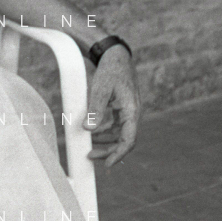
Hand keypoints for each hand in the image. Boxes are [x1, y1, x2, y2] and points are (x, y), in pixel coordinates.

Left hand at [85, 46, 139, 166]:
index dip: (119, 154)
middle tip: (90, 156)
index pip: (128, 140)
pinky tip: (92, 133)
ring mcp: (127, 111)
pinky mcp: (121, 108)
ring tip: (89, 147)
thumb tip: (89, 129)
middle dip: (109, 151)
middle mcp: (132, 114)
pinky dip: (104, 131)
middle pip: (123, 140)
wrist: (115, 55)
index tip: (107, 165)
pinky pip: (114, 125)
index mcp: (132, 111)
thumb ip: (96, 109)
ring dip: (105, 142)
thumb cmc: (110, 70)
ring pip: (118, 134)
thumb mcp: (101, 89)